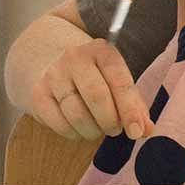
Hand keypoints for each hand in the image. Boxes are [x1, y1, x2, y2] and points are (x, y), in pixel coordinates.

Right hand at [29, 38, 148, 141]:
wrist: (51, 61)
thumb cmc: (95, 76)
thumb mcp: (117, 80)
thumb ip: (134, 104)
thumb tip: (146, 130)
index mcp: (102, 50)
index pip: (120, 81)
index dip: (130, 110)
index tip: (137, 131)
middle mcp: (75, 58)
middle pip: (97, 96)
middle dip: (111, 121)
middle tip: (115, 129)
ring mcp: (54, 75)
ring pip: (77, 114)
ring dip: (93, 130)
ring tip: (98, 128)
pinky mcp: (38, 93)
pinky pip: (59, 124)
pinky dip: (74, 134)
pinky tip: (80, 128)